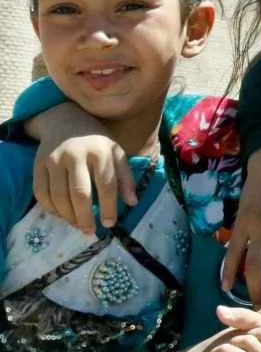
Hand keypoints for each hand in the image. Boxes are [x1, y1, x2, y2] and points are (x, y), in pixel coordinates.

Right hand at [32, 103, 136, 232]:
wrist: (66, 120)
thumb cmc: (97, 141)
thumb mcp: (116, 153)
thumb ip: (126, 178)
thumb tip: (133, 203)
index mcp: (100, 151)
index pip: (107, 185)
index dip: (108, 207)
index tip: (109, 223)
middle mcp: (75, 155)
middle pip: (80, 193)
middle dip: (86, 216)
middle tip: (91, 231)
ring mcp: (54, 159)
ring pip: (59, 196)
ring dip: (68, 216)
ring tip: (78, 226)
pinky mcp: (37, 164)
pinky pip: (41, 193)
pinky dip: (51, 208)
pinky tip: (62, 215)